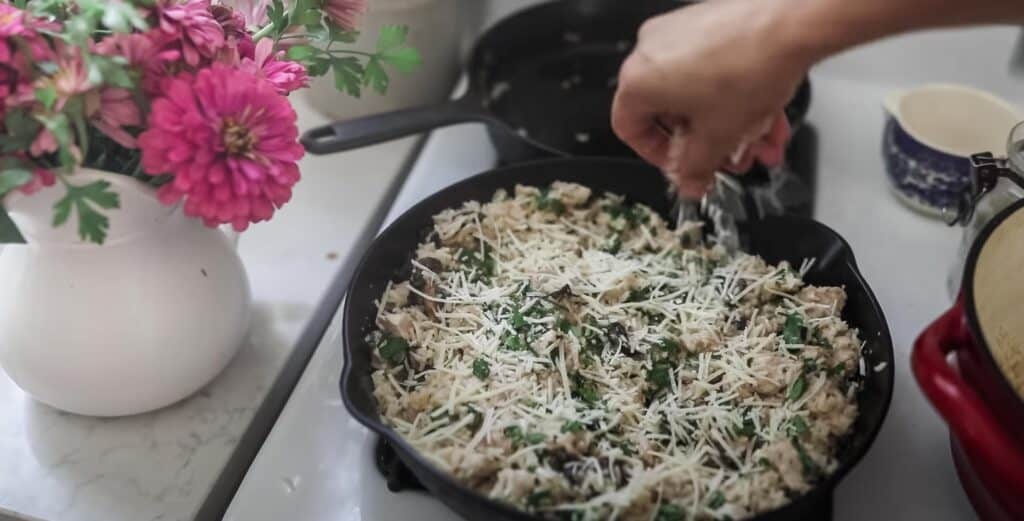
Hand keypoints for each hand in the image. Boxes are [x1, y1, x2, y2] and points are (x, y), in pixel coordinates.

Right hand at [612, 0, 812, 196]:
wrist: (791, 23)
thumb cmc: (749, 66)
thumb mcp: (718, 136)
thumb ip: (697, 168)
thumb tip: (690, 180)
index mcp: (639, 79)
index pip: (630, 129)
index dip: (658, 156)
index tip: (683, 165)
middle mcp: (652, 50)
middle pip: (670, 112)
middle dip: (706, 143)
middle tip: (728, 158)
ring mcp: (680, 32)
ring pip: (697, 93)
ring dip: (728, 124)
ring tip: (757, 140)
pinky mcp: (708, 23)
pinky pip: (712, 69)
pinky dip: (734, 95)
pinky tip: (763, 113)